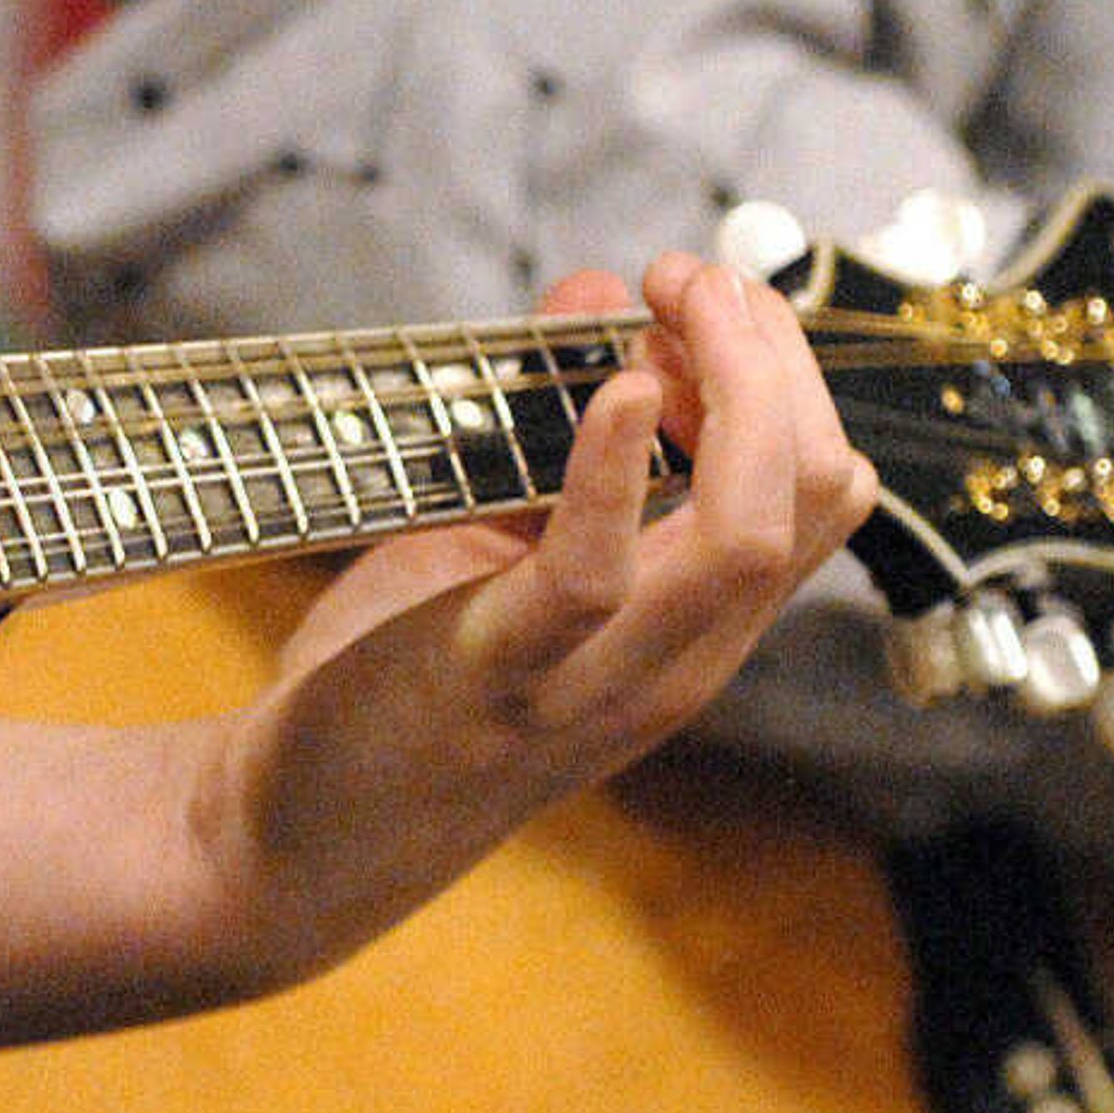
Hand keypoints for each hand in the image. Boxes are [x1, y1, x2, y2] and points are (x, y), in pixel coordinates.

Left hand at [219, 250, 877, 968]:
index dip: (786, 372)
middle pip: (813, 490)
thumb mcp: (498, 540)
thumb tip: (596, 297)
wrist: (290, 838)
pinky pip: (592, 570)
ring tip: (669, 300)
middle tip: (692, 275)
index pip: (822, 490)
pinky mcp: (499, 673)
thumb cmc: (400, 680)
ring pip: (749, 533)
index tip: (701, 299)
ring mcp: (600, 677)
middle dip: (775, 354)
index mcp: (691, 628)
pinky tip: (611, 390)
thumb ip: (554, 434)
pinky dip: (610, 468)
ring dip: (731, 387)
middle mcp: (678, 658)